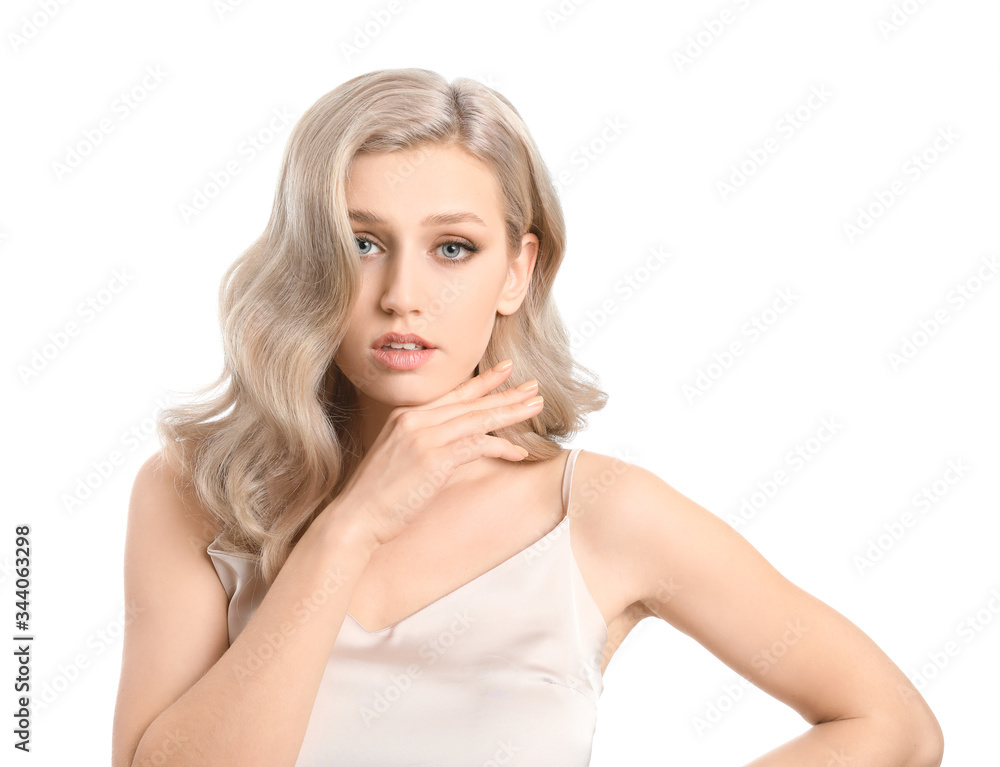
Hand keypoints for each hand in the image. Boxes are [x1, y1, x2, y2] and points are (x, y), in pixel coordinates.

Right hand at [326, 360, 542, 548]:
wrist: (355, 518)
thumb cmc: (376, 497)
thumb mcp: (397, 459)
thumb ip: (421, 444)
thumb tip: (450, 447)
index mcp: (404, 415)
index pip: (451, 395)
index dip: (480, 383)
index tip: (504, 371)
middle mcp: (413, 419)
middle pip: (469, 402)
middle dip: (504, 393)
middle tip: (532, 385)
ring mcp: (423, 436)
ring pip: (477, 419)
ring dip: (510, 412)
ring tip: (535, 405)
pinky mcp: (433, 458)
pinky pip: (477, 446)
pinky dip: (500, 448)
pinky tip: (518, 452)